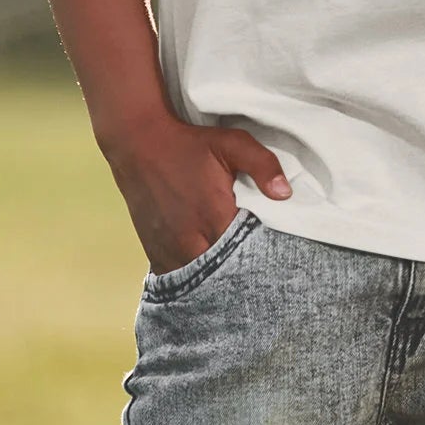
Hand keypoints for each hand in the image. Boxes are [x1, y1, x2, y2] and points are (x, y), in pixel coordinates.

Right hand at [105, 114, 291, 273]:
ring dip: (214, 278)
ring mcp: (170, 250)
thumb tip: (285, 194)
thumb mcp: (232, 144)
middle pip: (223, 274)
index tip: (270, 256)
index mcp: (215, 218)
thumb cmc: (189, 144)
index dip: (260, 258)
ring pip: (199, 281)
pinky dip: (191, 276)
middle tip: (252, 267)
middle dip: (239, 273)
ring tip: (229, 271)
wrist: (139, 144)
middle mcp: (191, 241)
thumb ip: (263, 165)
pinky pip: (176, 277)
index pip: (247, 255)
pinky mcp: (154, 251)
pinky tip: (202, 269)